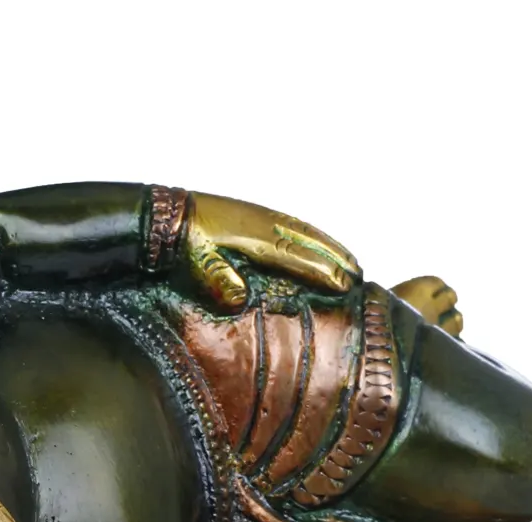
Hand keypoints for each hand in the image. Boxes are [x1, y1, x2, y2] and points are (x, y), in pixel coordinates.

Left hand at [184, 193, 359, 308]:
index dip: (324, 271)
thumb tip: (239, 298)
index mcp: (256, 241)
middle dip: (337, 260)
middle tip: (360, 276)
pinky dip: (315, 232)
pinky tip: (321, 240)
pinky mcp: (258, 214)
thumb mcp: (197, 263)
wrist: (170, 214)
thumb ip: (219, 278)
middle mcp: (266, 226)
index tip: (346, 284)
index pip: (299, 257)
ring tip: (352, 260)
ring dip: (332, 245)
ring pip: (307, 231)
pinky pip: (295, 223)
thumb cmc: (184, 243)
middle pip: (311, 243)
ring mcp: (264, 218)